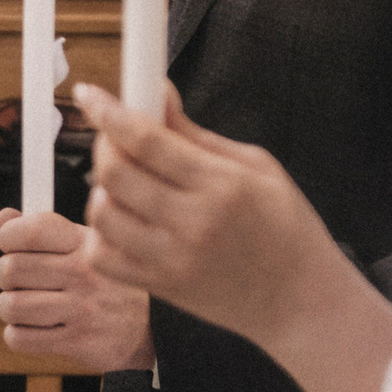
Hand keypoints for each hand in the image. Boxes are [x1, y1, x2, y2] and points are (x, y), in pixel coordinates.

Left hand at [0, 208, 154, 370]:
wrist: (149, 330)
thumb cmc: (106, 283)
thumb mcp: (85, 246)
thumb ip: (43, 230)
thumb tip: (4, 218)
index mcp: (85, 243)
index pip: (31, 231)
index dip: (9, 236)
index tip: (11, 245)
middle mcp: (84, 273)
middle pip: (11, 268)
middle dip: (5, 276)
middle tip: (19, 281)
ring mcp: (82, 309)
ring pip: (11, 305)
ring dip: (11, 308)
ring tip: (26, 306)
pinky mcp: (77, 341)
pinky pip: (19, 338)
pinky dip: (18, 335)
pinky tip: (35, 328)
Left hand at [74, 82, 391, 391]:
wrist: (302, 300)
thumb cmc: (286, 228)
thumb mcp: (256, 166)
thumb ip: (195, 133)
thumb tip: (157, 91)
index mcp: (221, 184)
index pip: (146, 139)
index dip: (108, 111)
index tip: (90, 94)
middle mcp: (193, 222)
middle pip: (114, 173)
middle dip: (104, 144)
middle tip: (115, 138)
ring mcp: (173, 259)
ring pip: (101, 214)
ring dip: (101, 190)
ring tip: (125, 185)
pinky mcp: (161, 287)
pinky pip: (102, 258)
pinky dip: (100, 234)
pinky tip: (121, 222)